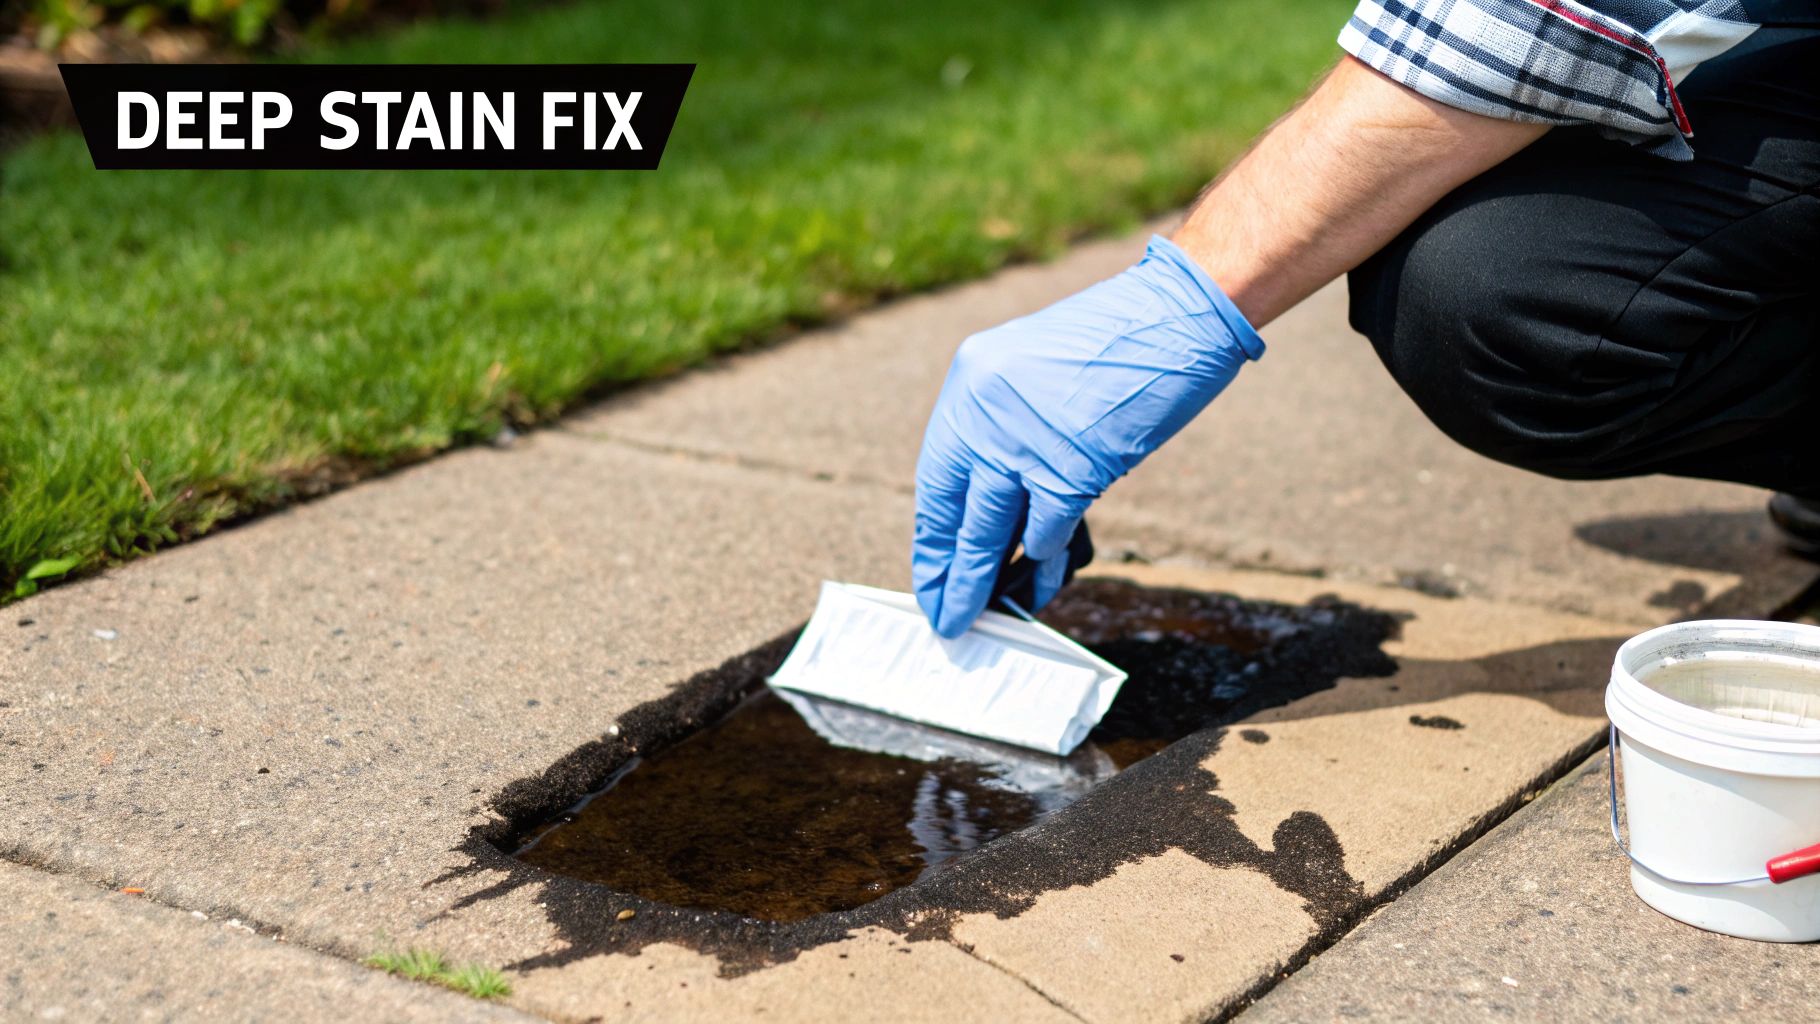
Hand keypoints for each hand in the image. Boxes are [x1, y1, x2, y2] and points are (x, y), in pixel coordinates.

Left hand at [912, 235, 1263, 636]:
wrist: (1176, 314)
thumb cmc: (1119, 341)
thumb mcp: (1035, 372)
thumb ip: (1008, 426)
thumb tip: (998, 502)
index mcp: (971, 382)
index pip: (938, 476)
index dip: (934, 533)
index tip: (931, 572)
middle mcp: (984, 411)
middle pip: (954, 510)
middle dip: (949, 570)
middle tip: (944, 614)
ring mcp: (1023, 439)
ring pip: (988, 531)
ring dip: (982, 581)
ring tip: (978, 617)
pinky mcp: (1069, 466)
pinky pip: (1045, 529)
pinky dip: (1045, 558)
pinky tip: (1041, 580)